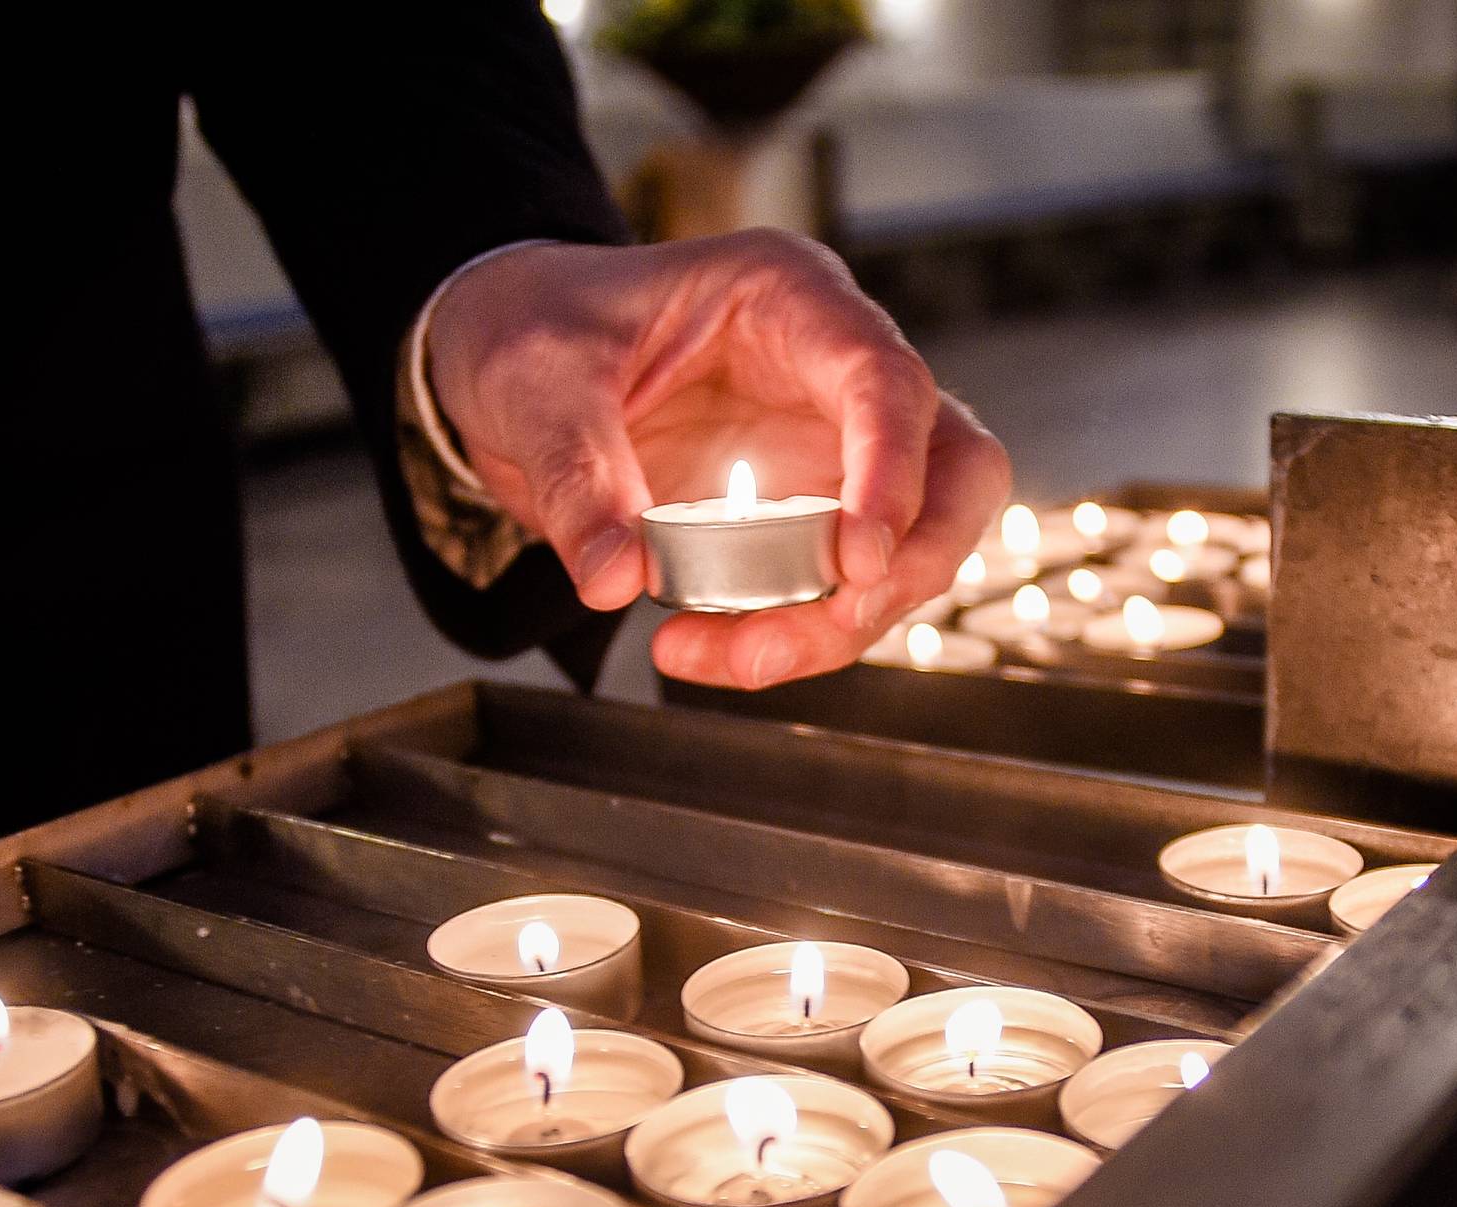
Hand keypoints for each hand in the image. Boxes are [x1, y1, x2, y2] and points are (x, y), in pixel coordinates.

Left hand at [425, 229, 1010, 687]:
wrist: (505, 360)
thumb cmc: (532, 331)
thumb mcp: (534, 383)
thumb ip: (577, 476)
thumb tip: (615, 580)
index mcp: (787, 298)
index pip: (884, 380)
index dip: (893, 474)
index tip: (856, 563)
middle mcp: (831, 373)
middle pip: (951, 469)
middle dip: (909, 563)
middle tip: (832, 620)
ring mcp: (826, 447)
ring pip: (907, 547)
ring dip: (839, 622)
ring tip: (731, 658)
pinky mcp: (801, 515)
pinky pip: (834, 589)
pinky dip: (791, 634)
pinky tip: (704, 649)